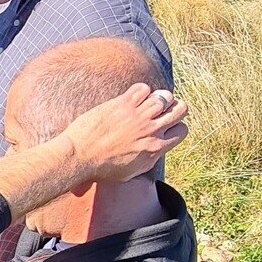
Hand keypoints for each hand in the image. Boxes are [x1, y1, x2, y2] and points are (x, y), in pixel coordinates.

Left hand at [63, 84, 188, 183]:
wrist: (79, 157)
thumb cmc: (101, 169)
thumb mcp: (131, 172)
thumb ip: (148, 159)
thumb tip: (157, 150)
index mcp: (155, 148)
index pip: (182, 130)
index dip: (177, 126)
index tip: (166, 126)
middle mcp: (151, 130)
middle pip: (180, 109)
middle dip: (174, 107)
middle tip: (161, 110)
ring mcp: (138, 115)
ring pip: (164, 96)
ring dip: (158, 97)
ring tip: (147, 103)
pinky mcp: (122, 104)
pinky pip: (143, 88)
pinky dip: (141, 90)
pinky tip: (132, 98)